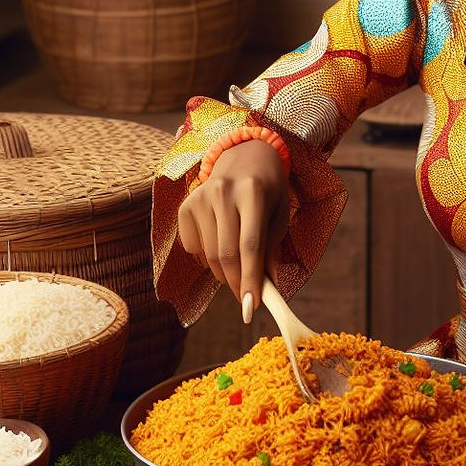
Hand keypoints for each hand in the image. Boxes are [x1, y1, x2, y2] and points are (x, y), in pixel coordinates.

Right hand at [177, 138, 288, 317]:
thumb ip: (272, 252)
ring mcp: (200, 197)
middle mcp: (223, 192)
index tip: (253, 308)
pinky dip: (206, 256)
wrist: (246, 157)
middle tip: (247, 299)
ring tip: (238, 268)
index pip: (250, 246)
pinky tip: (220, 240)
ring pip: (208, 255)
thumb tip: (268, 291)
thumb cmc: (269, 191)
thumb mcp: (280, 216)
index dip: (251, 280)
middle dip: (237, 284)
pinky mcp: (185, 205)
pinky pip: (193, 247)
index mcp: (253, 192)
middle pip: (226, 254)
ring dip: (224, 273)